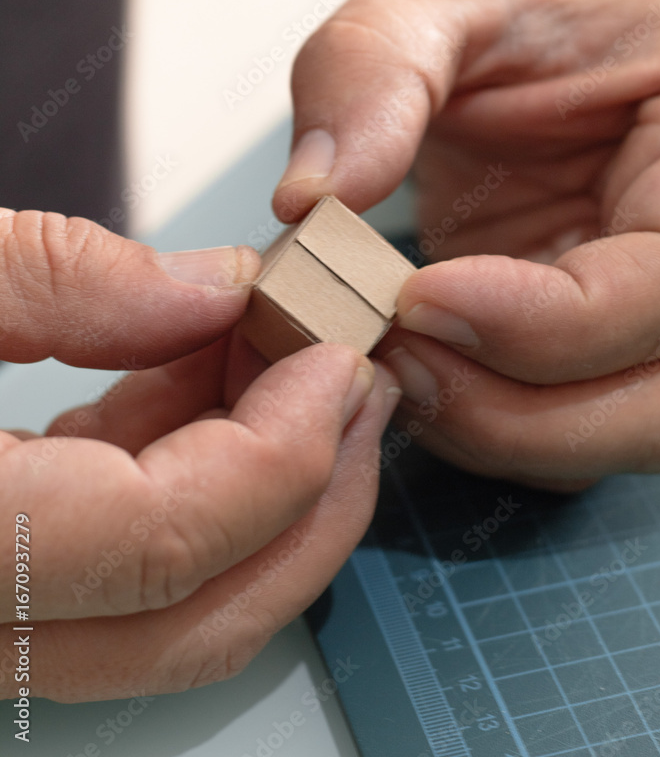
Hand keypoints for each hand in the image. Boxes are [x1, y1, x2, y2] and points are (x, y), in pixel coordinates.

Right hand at [0, 209, 397, 699]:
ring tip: (291, 366)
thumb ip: (58, 281)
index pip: (165, 543)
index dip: (280, 454)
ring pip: (165, 606)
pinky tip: (206, 380)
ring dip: (253, 486)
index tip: (336, 365)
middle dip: (310, 504)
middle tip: (358, 394)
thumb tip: (208, 288)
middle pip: (196, 620)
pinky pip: (115, 558)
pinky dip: (181, 475)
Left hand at [272, 0, 659, 489]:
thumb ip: (374, 73)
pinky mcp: (591, 327)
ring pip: (612, 429)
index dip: (546, 324)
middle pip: (656, 403)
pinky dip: (482, 415)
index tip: (415, 301)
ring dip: (495, 428)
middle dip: (518, 413)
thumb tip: (307, 200)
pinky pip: (556, 412)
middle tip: (393, 362)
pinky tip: (408, 363)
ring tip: (390, 364)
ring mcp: (646, 296)